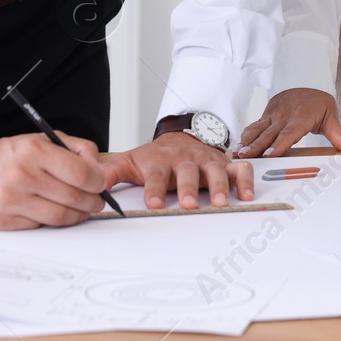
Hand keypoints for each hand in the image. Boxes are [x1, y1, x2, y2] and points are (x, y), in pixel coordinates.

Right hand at [0, 133, 108, 229]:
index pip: (82, 174)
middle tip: (96, 201)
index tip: (101, 184)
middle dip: (93, 201)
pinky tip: (55, 212)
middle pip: (75, 198)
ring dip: (78, 216)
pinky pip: (41, 226)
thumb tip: (99, 171)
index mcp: (33, 151)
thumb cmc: (8, 157)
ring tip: (81, 210)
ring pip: (61, 217)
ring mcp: (11, 200)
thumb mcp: (41, 140)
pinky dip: (54, 222)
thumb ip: (75, 149)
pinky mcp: (3, 221)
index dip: (99, 182)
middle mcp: (22, 175)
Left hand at [104, 132, 254, 209]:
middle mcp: (185, 160)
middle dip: (189, 188)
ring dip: (219, 186)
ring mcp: (207, 161)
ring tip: (220, 202)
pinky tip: (247, 196)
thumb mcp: (131, 162)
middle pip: (188, 172)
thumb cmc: (154, 157)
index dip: (154, 189)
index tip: (153, 204)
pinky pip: (240, 169)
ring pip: (215, 170)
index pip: (156, 175)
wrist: (178, 137)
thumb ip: (112, 174)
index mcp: (160, 161)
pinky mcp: (224, 163)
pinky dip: (246, 181)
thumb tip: (92, 186)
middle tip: (188, 203)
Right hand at [237, 88, 340, 158]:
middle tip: (247, 158)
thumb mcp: (331, 115)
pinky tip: (239, 146)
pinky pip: (255, 125)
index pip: (290, 132)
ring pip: (259, 129)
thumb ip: (338, 134)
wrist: (305, 81)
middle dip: (257, 146)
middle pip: (270, 133)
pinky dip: (246, 135)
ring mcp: (274, 114)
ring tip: (239, 154)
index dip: (279, 144)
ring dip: (248, 141)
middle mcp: (285, 115)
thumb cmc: (317, 102)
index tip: (270, 154)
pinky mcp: (266, 114)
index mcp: (301, 116)